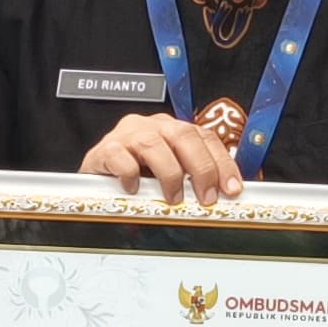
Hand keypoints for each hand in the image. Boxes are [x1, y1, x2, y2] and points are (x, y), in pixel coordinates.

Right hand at [80, 112, 242, 202]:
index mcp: (172, 130)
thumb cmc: (136, 178)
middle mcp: (152, 127)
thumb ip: (192, 181)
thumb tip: (224, 199)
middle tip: (206, 197)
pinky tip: (135, 190)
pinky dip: (131, 175)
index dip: (222, 163)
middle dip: (201, 168)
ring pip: (154, 145)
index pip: (205, 137)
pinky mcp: (104, 149)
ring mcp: (127, 135)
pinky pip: (120, 158)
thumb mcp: (169, 176)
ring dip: (170, 175)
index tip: (232, 188)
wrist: (95, 179)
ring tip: (174, 199)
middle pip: (184, 136)